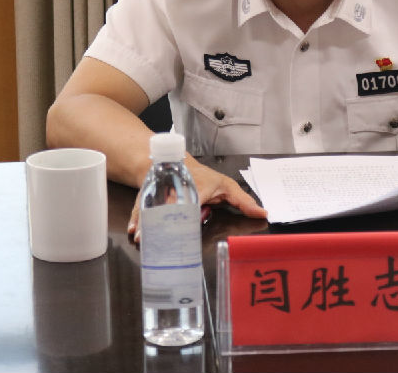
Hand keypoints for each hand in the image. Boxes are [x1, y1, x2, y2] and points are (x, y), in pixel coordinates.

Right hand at [127, 161, 266, 240]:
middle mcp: (178, 189)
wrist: (175, 161)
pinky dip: (137, 219)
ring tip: (142, 236)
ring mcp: (163, 193)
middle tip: (158, 235)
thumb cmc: (204, 177)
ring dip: (147, 222)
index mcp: (199, 186)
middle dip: (164, 220)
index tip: (186, 221)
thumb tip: (263, 213)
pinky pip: (142, 208)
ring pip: (154, 207)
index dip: (190, 210)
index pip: (194, 200)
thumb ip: (243, 201)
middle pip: (170, 206)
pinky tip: (133, 230)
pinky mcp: (151, 197)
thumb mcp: (226, 186)